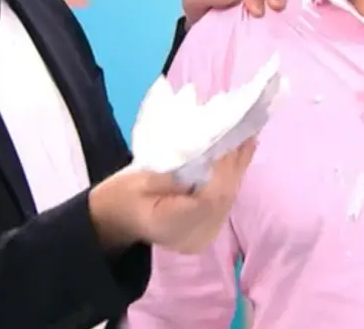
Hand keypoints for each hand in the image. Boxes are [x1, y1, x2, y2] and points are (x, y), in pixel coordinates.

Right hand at [90, 139, 256, 253]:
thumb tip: (204, 153)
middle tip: (245, 128)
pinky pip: (226, 200)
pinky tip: (242, 153)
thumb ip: (173, 172)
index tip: (229, 137)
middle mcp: (195, 236)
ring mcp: (205, 236)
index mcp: (173, 226)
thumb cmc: (122, 197)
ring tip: (247, 134)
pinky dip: (233, 175)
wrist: (116, 220)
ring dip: (238, 166)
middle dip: (235, 162)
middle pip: (224, 197)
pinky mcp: (209, 229)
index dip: (222, 169)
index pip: (209, 198)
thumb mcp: (138, 179)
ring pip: (229, 198)